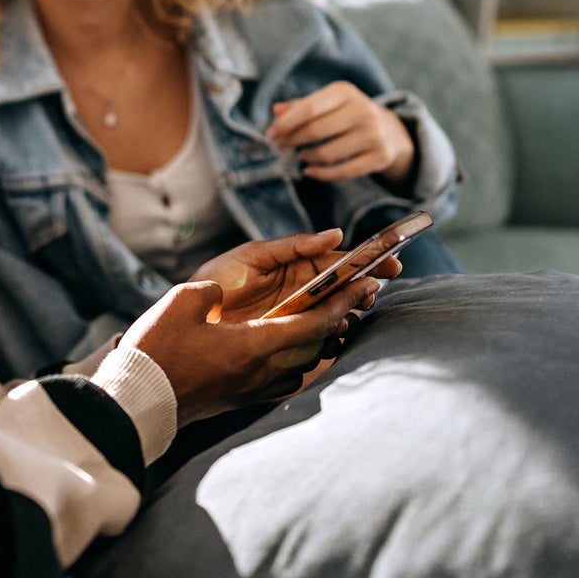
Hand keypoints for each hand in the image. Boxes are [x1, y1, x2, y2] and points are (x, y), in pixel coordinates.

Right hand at [123, 233, 397, 426]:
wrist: (136, 403)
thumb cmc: (156, 352)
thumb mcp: (182, 303)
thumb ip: (213, 292)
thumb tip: (224, 295)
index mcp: (254, 346)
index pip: (313, 323)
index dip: (341, 302)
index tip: (364, 285)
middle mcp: (263, 371)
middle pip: (317, 345)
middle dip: (340, 319)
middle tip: (357, 296)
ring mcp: (254, 389)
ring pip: (305, 364)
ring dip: (322, 341)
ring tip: (331, 319)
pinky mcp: (243, 399)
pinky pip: (286, 377)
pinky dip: (300, 359)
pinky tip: (293, 348)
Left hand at [189, 229, 395, 323]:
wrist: (189, 319)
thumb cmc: (219, 280)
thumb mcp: (253, 256)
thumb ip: (294, 245)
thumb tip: (335, 234)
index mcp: (297, 268)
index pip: (338, 263)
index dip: (365, 262)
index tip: (389, 264)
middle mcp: (302, 294)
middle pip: (344, 291)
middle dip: (364, 290)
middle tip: (372, 293)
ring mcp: (297, 319)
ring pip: (336, 317)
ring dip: (348, 315)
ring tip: (349, 314)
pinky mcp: (289, 343)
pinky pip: (318, 342)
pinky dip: (330, 339)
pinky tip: (331, 335)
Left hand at [268, 81, 414, 185]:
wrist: (390, 130)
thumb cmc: (347, 114)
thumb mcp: (328, 103)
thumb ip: (301, 106)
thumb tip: (276, 111)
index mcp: (345, 92)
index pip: (309, 108)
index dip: (286, 123)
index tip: (270, 134)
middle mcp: (363, 110)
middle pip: (315, 131)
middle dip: (291, 140)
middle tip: (278, 146)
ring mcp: (374, 135)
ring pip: (327, 154)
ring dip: (305, 157)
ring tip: (299, 155)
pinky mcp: (380, 157)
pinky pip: (342, 172)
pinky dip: (320, 174)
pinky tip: (309, 170)